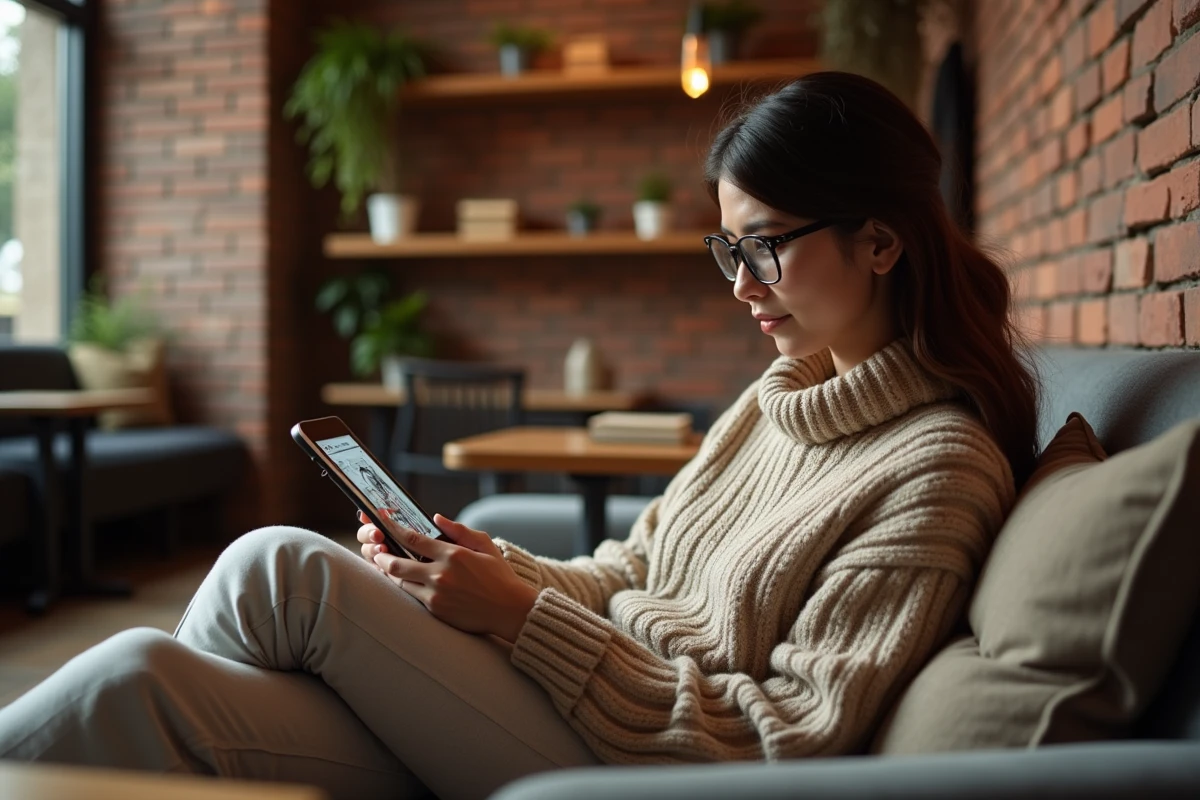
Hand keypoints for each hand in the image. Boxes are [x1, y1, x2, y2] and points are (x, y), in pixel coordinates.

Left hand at [356, 510, 538, 641]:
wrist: (509, 611)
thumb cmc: (499, 576)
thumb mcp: (485, 546)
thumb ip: (459, 530)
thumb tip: (436, 519)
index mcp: (453, 554)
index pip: (413, 539)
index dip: (393, 528)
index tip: (381, 521)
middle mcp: (441, 574)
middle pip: (396, 563)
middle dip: (381, 555)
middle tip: (375, 550)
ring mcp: (436, 594)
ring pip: (400, 583)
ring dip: (389, 573)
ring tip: (384, 565)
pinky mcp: (436, 610)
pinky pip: (412, 597)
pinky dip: (404, 588)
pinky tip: (401, 582)